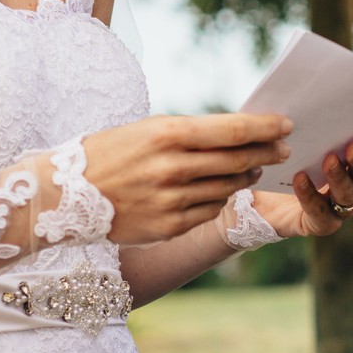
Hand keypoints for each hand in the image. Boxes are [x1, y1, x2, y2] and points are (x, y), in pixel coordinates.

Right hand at [82, 112, 291, 244]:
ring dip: (247, 176)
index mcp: (167, 134)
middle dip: (266, 152)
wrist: (65, 195)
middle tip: (283, 148)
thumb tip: (240, 132)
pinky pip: (210, 211)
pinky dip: (222, 199)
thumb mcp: (148, 130)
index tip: (286, 124)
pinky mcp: (169, 227)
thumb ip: (192, 133)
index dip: (265, 127)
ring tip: (254, 167)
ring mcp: (172, 201)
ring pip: (229, 188)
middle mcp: (172, 168)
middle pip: (238, 160)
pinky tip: (224, 190)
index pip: (232, 129)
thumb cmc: (112, 152)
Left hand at [257, 127, 352, 237]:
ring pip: (349, 196)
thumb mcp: (293, 131)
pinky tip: (300, 179)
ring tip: (328, 160)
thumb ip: (307, 116)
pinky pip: (321, 215)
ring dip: (341, 178)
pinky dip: (311, 197)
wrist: (256, 189)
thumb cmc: (280, 153)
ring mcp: (337, 206)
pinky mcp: (318, 223)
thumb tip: (308, 89)